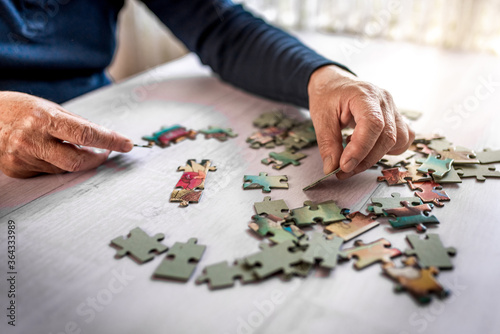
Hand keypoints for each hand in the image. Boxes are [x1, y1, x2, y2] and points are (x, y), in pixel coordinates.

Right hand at [0, 91, 132, 177]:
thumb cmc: (17, 109)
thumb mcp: (48, 107)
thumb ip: (75, 124)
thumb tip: (102, 137)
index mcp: (44, 118)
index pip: (86, 133)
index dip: (110, 140)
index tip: (126, 144)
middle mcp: (32, 139)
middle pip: (77, 160)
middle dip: (96, 158)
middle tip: (105, 152)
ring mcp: (23, 157)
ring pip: (63, 168)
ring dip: (74, 159)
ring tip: (66, 145)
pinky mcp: (17, 170)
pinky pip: (48, 172)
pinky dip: (55, 164)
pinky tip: (45, 152)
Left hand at [308, 65, 414, 178]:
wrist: (334, 84)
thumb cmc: (328, 97)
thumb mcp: (320, 118)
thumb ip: (327, 143)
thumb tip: (332, 168)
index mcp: (364, 95)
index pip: (373, 124)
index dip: (360, 149)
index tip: (344, 166)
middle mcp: (384, 101)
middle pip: (387, 136)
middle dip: (365, 160)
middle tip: (343, 171)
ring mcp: (393, 109)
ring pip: (398, 140)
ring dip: (376, 156)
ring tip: (354, 155)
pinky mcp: (396, 118)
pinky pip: (403, 139)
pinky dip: (388, 150)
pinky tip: (369, 148)